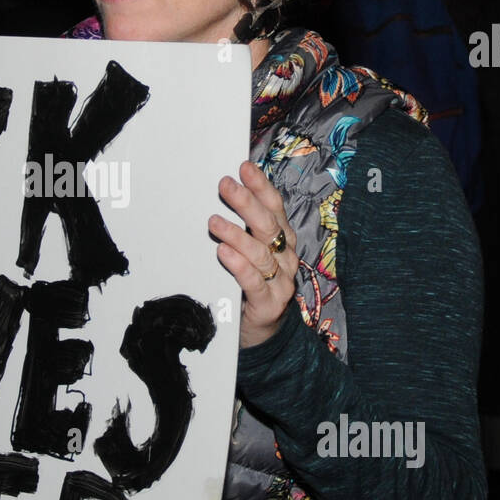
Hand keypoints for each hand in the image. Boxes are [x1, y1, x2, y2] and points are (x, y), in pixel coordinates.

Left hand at [209, 160, 296, 348]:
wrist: (263, 332)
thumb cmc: (251, 285)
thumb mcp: (249, 253)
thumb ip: (240, 230)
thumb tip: (220, 198)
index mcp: (282, 240)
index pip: (275, 207)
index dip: (261, 186)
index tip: (244, 167)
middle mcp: (285, 257)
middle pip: (268, 225)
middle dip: (246, 203)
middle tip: (225, 185)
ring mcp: (281, 281)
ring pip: (261, 253)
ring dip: (236, 235)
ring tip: (214, 223)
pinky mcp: (270, 304)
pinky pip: (255, 282)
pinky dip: (240, 266)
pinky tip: (224, 254)